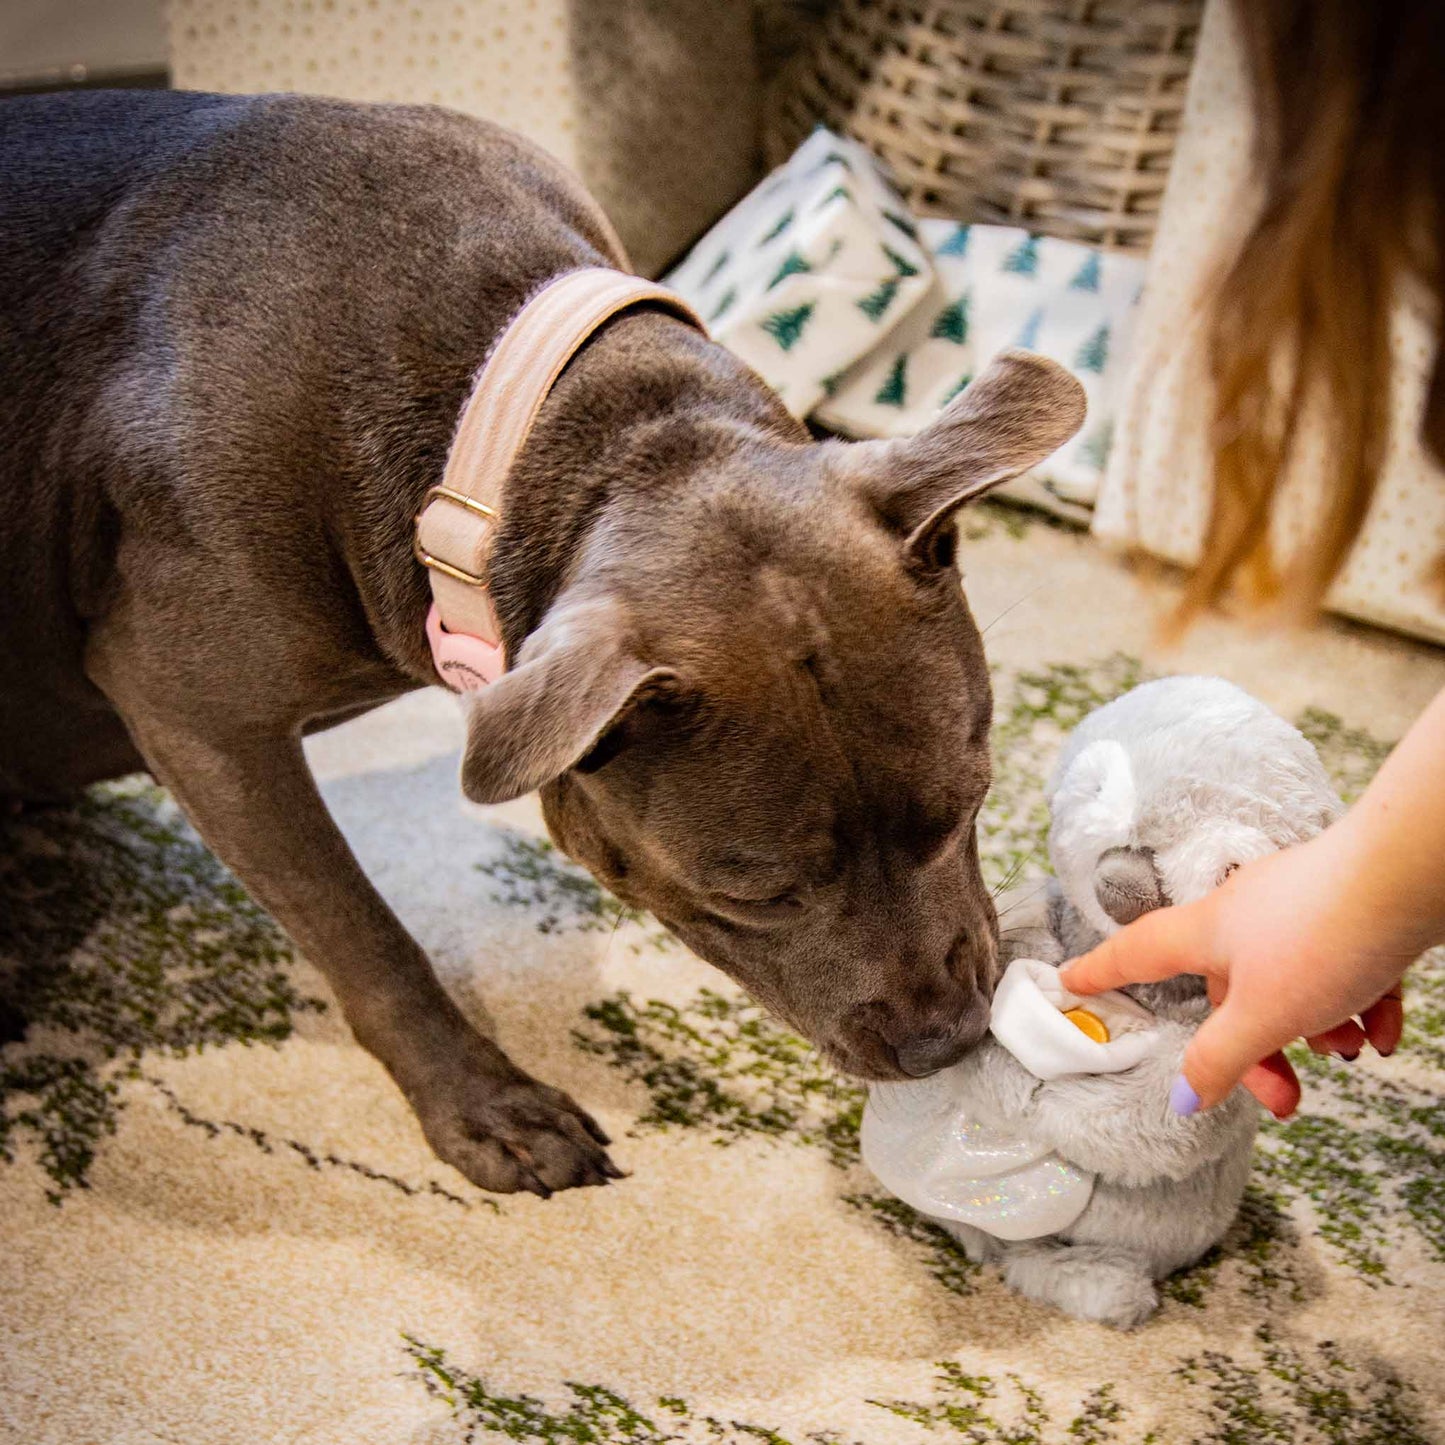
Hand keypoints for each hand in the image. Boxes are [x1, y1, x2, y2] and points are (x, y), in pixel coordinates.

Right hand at [1058, 826, 1411, 1117]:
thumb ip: (1221, 1058)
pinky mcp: (1345, 909)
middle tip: (1286, 1097)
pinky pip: (1339, 966)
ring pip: (1290, 982)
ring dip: (1317, 1027)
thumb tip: (1186, 1096)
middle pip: (1230, 991)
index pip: (1135, 954)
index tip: (1070, 980)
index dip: (1101, 972)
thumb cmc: (1323, 936)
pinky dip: (1356, 1002)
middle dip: (1259, 1049)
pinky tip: (1379, 1027)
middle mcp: (1241, 915)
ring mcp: (1294, 908)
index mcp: (1205, 932)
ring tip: (1350, 1047)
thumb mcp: (1264, 1014)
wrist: (1407, 876)